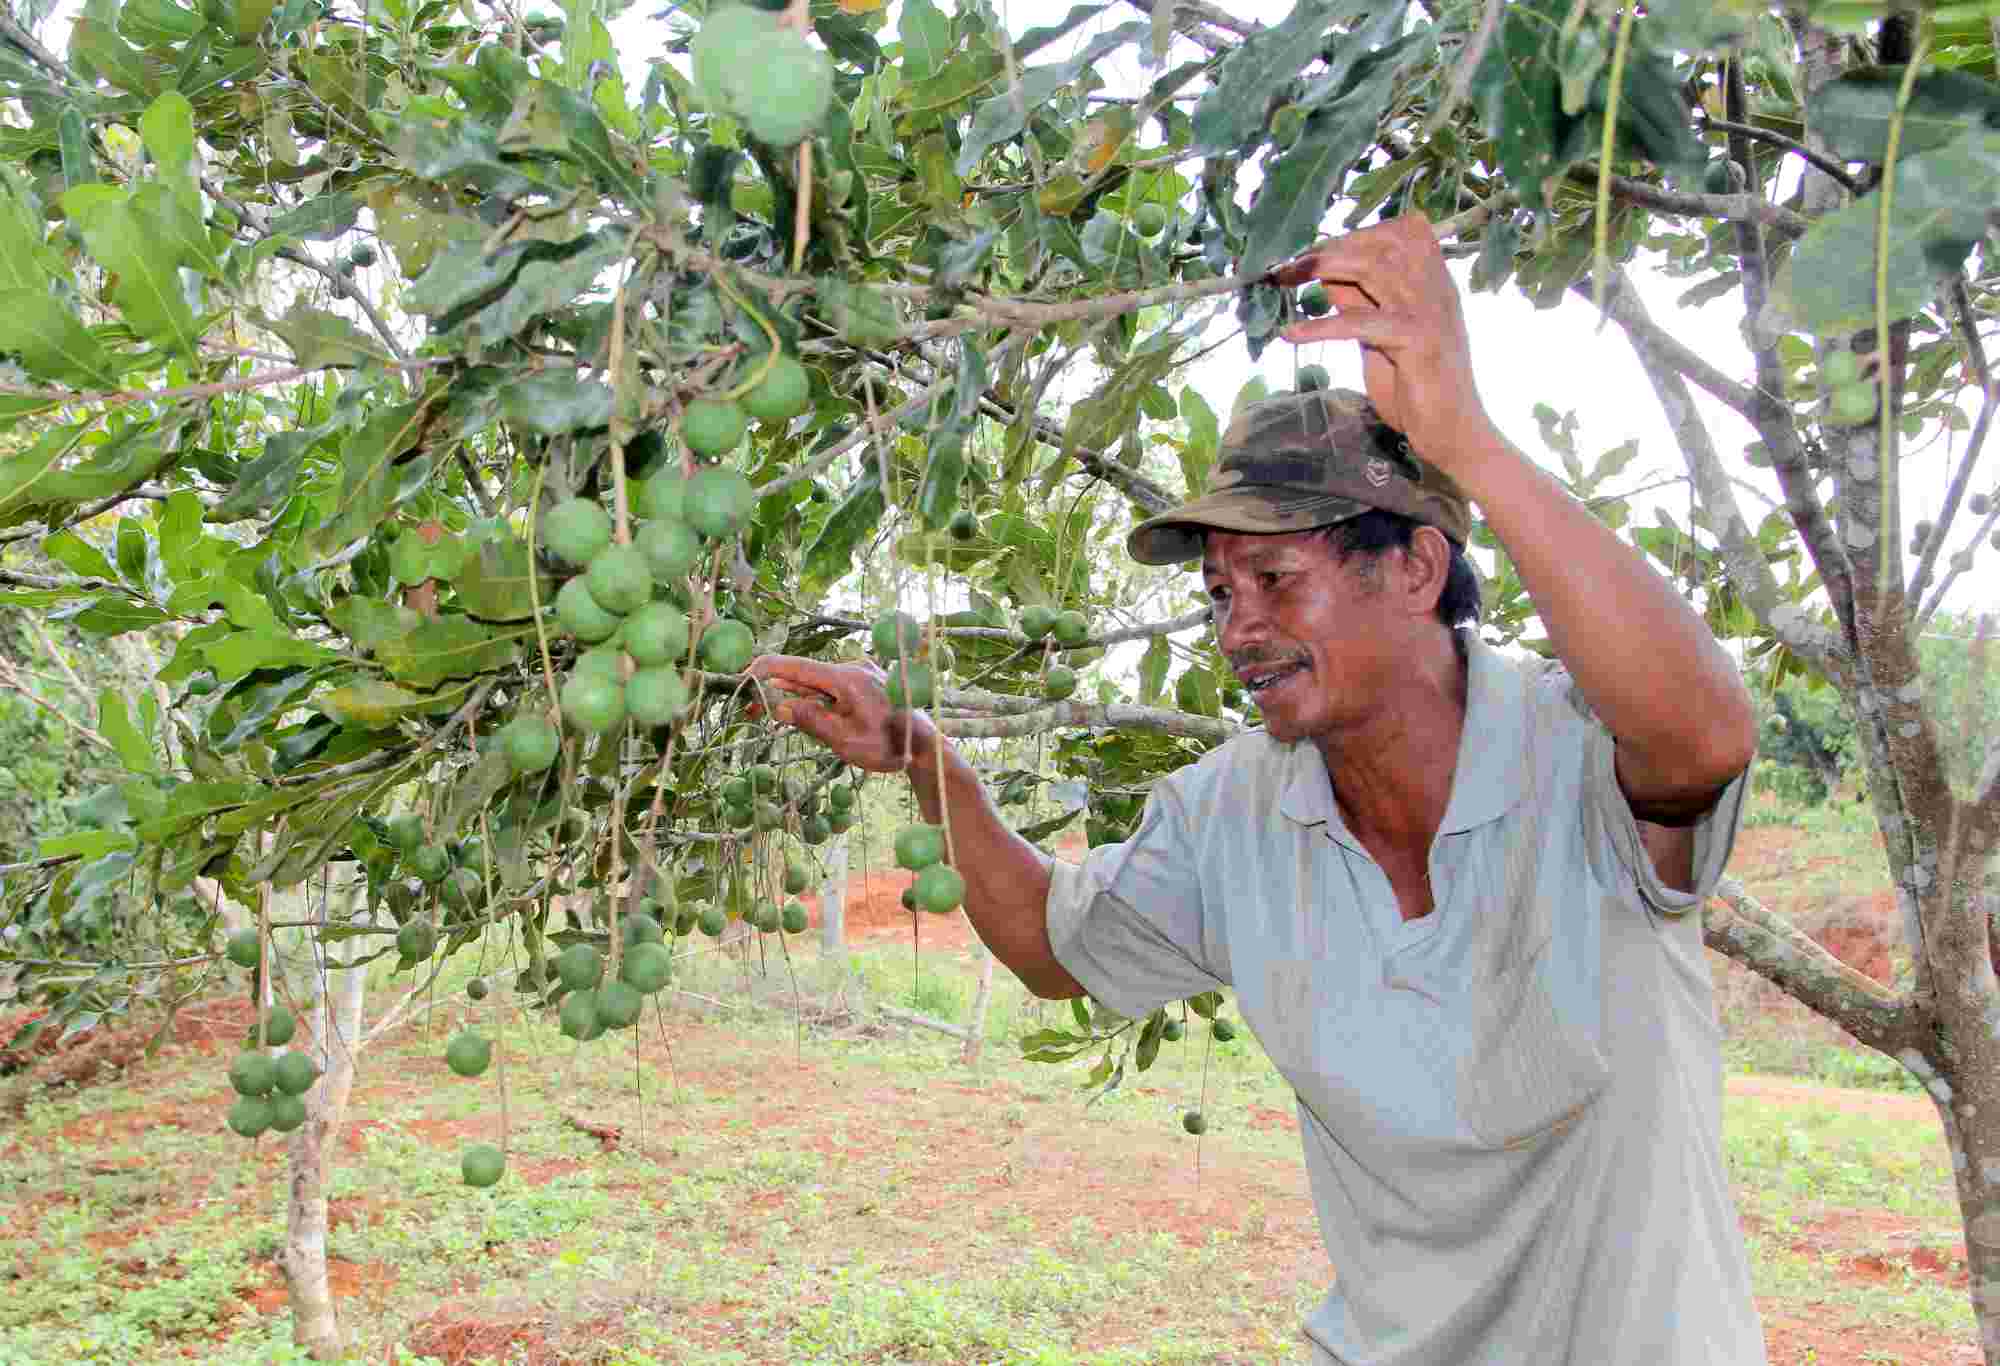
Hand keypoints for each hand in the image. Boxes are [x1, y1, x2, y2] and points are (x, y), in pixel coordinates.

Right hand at [744, 654, 934, 773]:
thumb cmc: (888, 747)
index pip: (798, 666)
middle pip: (806, 675)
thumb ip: (811, 721)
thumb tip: (780, 707)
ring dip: (800, 697)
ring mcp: (861, 673)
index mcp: (846, 679)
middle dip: (778, 690)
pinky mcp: (867, 682)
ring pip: (819, 683)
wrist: (925, 747)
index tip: (744, 674)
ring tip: (781, 718)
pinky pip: (834, 687)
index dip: (768, 668)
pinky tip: (814, 716)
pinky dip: (818, 699)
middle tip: (753, 709)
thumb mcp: (844, 741)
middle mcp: (853, 669)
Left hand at [1271, 213, 1494, 472]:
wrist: (1454, 433)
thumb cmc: (1417, 386)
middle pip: (1382, 242)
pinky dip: (1321, 326)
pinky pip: (1362, 323)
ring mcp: (1429, 313)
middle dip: (1330, 246)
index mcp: (1433, 282)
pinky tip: (1290, 334)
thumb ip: (1361, 301)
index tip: (1317, 250)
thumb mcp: (1381, 334)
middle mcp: (1435, 289)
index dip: (1356, 235)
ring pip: (1373, 269)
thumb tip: (1324, 272)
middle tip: (1287, 265)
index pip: (1401, 231)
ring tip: (1283, 279)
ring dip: (1321, 268)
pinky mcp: (1418, 343)